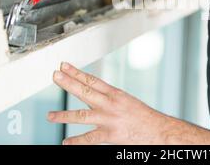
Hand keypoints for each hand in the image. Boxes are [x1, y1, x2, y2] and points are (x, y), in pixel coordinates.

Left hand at [49, 62, 209, 144]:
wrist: (159, 131)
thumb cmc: (143, 117)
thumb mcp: (127, 101)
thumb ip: (109, 98)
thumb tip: (93, 92)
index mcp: (115, 94)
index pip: (92, 80)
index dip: (77, 72)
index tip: (64, 66)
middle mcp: (110, 104)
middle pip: (85, 90)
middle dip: (69, 82)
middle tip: (55, 75)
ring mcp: (109, 119)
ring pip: (82, 115)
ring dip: (64, 115)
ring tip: (50, 115)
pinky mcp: (110, 134)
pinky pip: (90, 138)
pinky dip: (76, 141)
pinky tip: (65, 142)